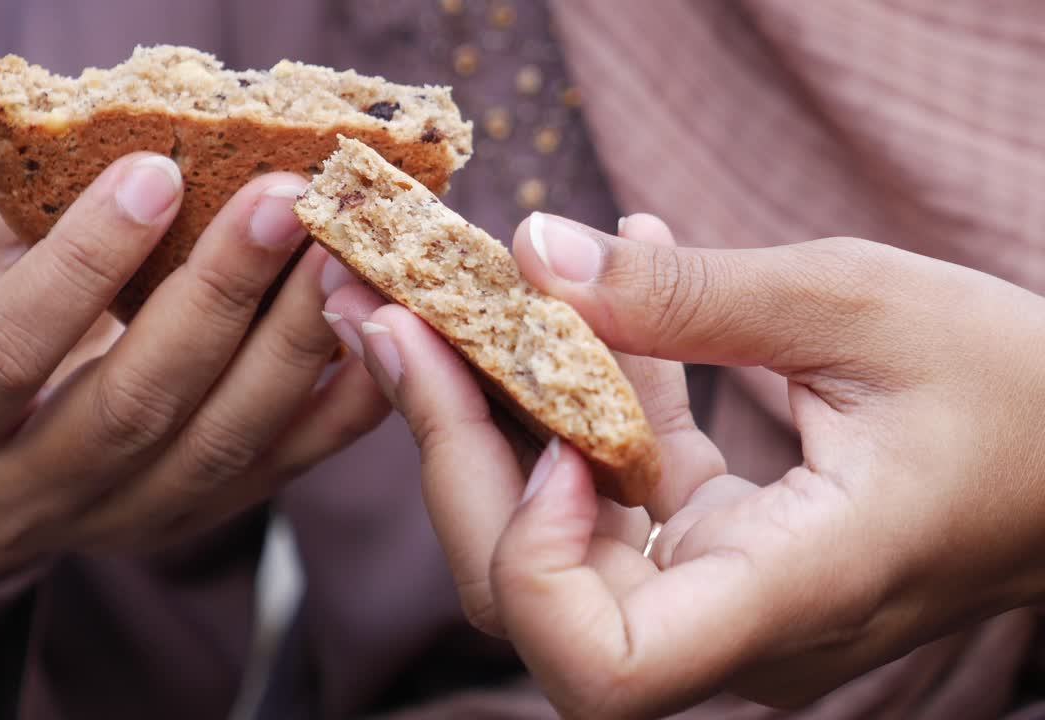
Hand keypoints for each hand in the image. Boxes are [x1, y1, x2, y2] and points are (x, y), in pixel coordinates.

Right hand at [0, 153, 389, 592]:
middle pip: (134, 407)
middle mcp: (26, 491)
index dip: (80, 264)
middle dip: (217, 297)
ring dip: (292, 343)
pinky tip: (373, 325)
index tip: (154, 173)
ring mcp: (120, 518)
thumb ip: (24, 213)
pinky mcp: (195, 520)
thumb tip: (123, 125)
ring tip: (339, 254)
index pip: (3, 353)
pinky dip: (342, 400)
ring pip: (219, 444)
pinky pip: (281, 467)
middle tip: (281, 201)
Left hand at [324, 211, 1044, 717]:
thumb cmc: (1020, 391)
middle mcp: (735, 622)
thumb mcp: (859, 306)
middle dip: (454, 449)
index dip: (536, 564)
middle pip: (531, 593)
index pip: (601, 673)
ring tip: (447, 300)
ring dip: (490, 416)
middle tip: (403, 317)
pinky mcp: (714, 545)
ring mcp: (716, 590)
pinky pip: (611, 488)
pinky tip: (591, 302)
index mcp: (792, 594)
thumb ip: (688, 292)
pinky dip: (583, 400)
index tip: (556, 440)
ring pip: (548, 540)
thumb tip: (533, 254)